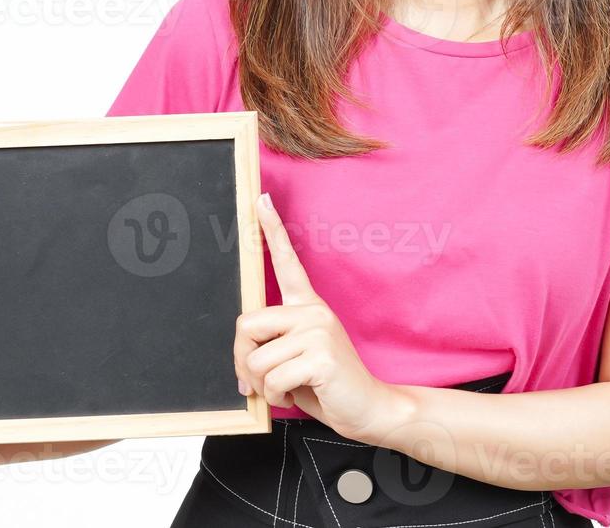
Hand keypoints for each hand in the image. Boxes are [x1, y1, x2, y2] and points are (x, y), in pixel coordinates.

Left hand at [233, 192, 406, 442]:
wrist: (368, 410)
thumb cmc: (327, 386)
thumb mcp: (293, 360)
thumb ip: (270, 348)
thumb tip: (241, 359)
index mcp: (307, 307)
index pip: (286, 262)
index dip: (272, 230)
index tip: (260, 200)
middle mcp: (312, 311)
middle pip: (247, 325)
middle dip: (242, 361)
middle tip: (255, 382)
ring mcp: (318, 330)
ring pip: (256, 360)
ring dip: (263, 385)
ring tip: (288, 388)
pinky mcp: (321, 355)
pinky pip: (272, 378)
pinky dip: (277, 396)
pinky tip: (299, 393)